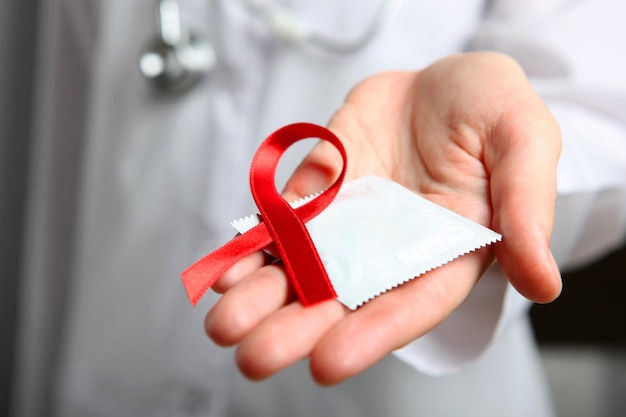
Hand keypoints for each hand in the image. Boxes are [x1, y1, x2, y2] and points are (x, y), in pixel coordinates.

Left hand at [204, 52, 561, 384]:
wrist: (442, 81)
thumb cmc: (492, 109)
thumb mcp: (525, 143)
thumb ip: (527, 210)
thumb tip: (543, 282)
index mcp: (448, 251)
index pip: (409, 305)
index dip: (370, 334)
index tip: (326, 361)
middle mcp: (392, 248)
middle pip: (343, 299)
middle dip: (296, 329)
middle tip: (254, 355)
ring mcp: (351, 222)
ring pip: (303, 268)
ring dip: (263, 295)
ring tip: (225, 321)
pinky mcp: (320, 191)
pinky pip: (284, 223)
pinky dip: (256, 244)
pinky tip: (229, 264)